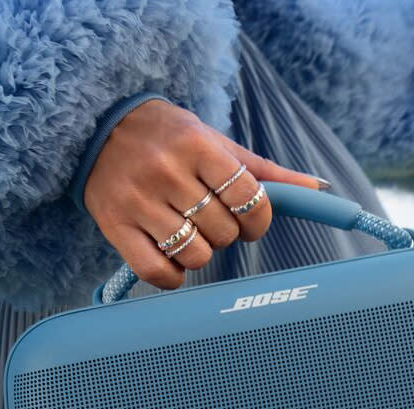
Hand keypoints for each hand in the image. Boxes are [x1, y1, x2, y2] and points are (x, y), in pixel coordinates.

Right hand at [84, 99, 323, 289]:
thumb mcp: (214, 141)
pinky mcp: (114, 226)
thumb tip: (316, 188)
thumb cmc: (167, 136)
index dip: (259, 219)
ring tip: (190, 235)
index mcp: (196, 145)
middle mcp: (165, 171)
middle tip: (212, 221)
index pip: (247, 196)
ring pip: (194, 254)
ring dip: (201, 254)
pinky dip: (173, 277)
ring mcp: (137, 200)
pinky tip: (173, 260)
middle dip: (227, 234)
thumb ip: (262, 170)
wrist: (97, 126)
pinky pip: (157, 272)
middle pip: (222, 230)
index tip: (251, 222)